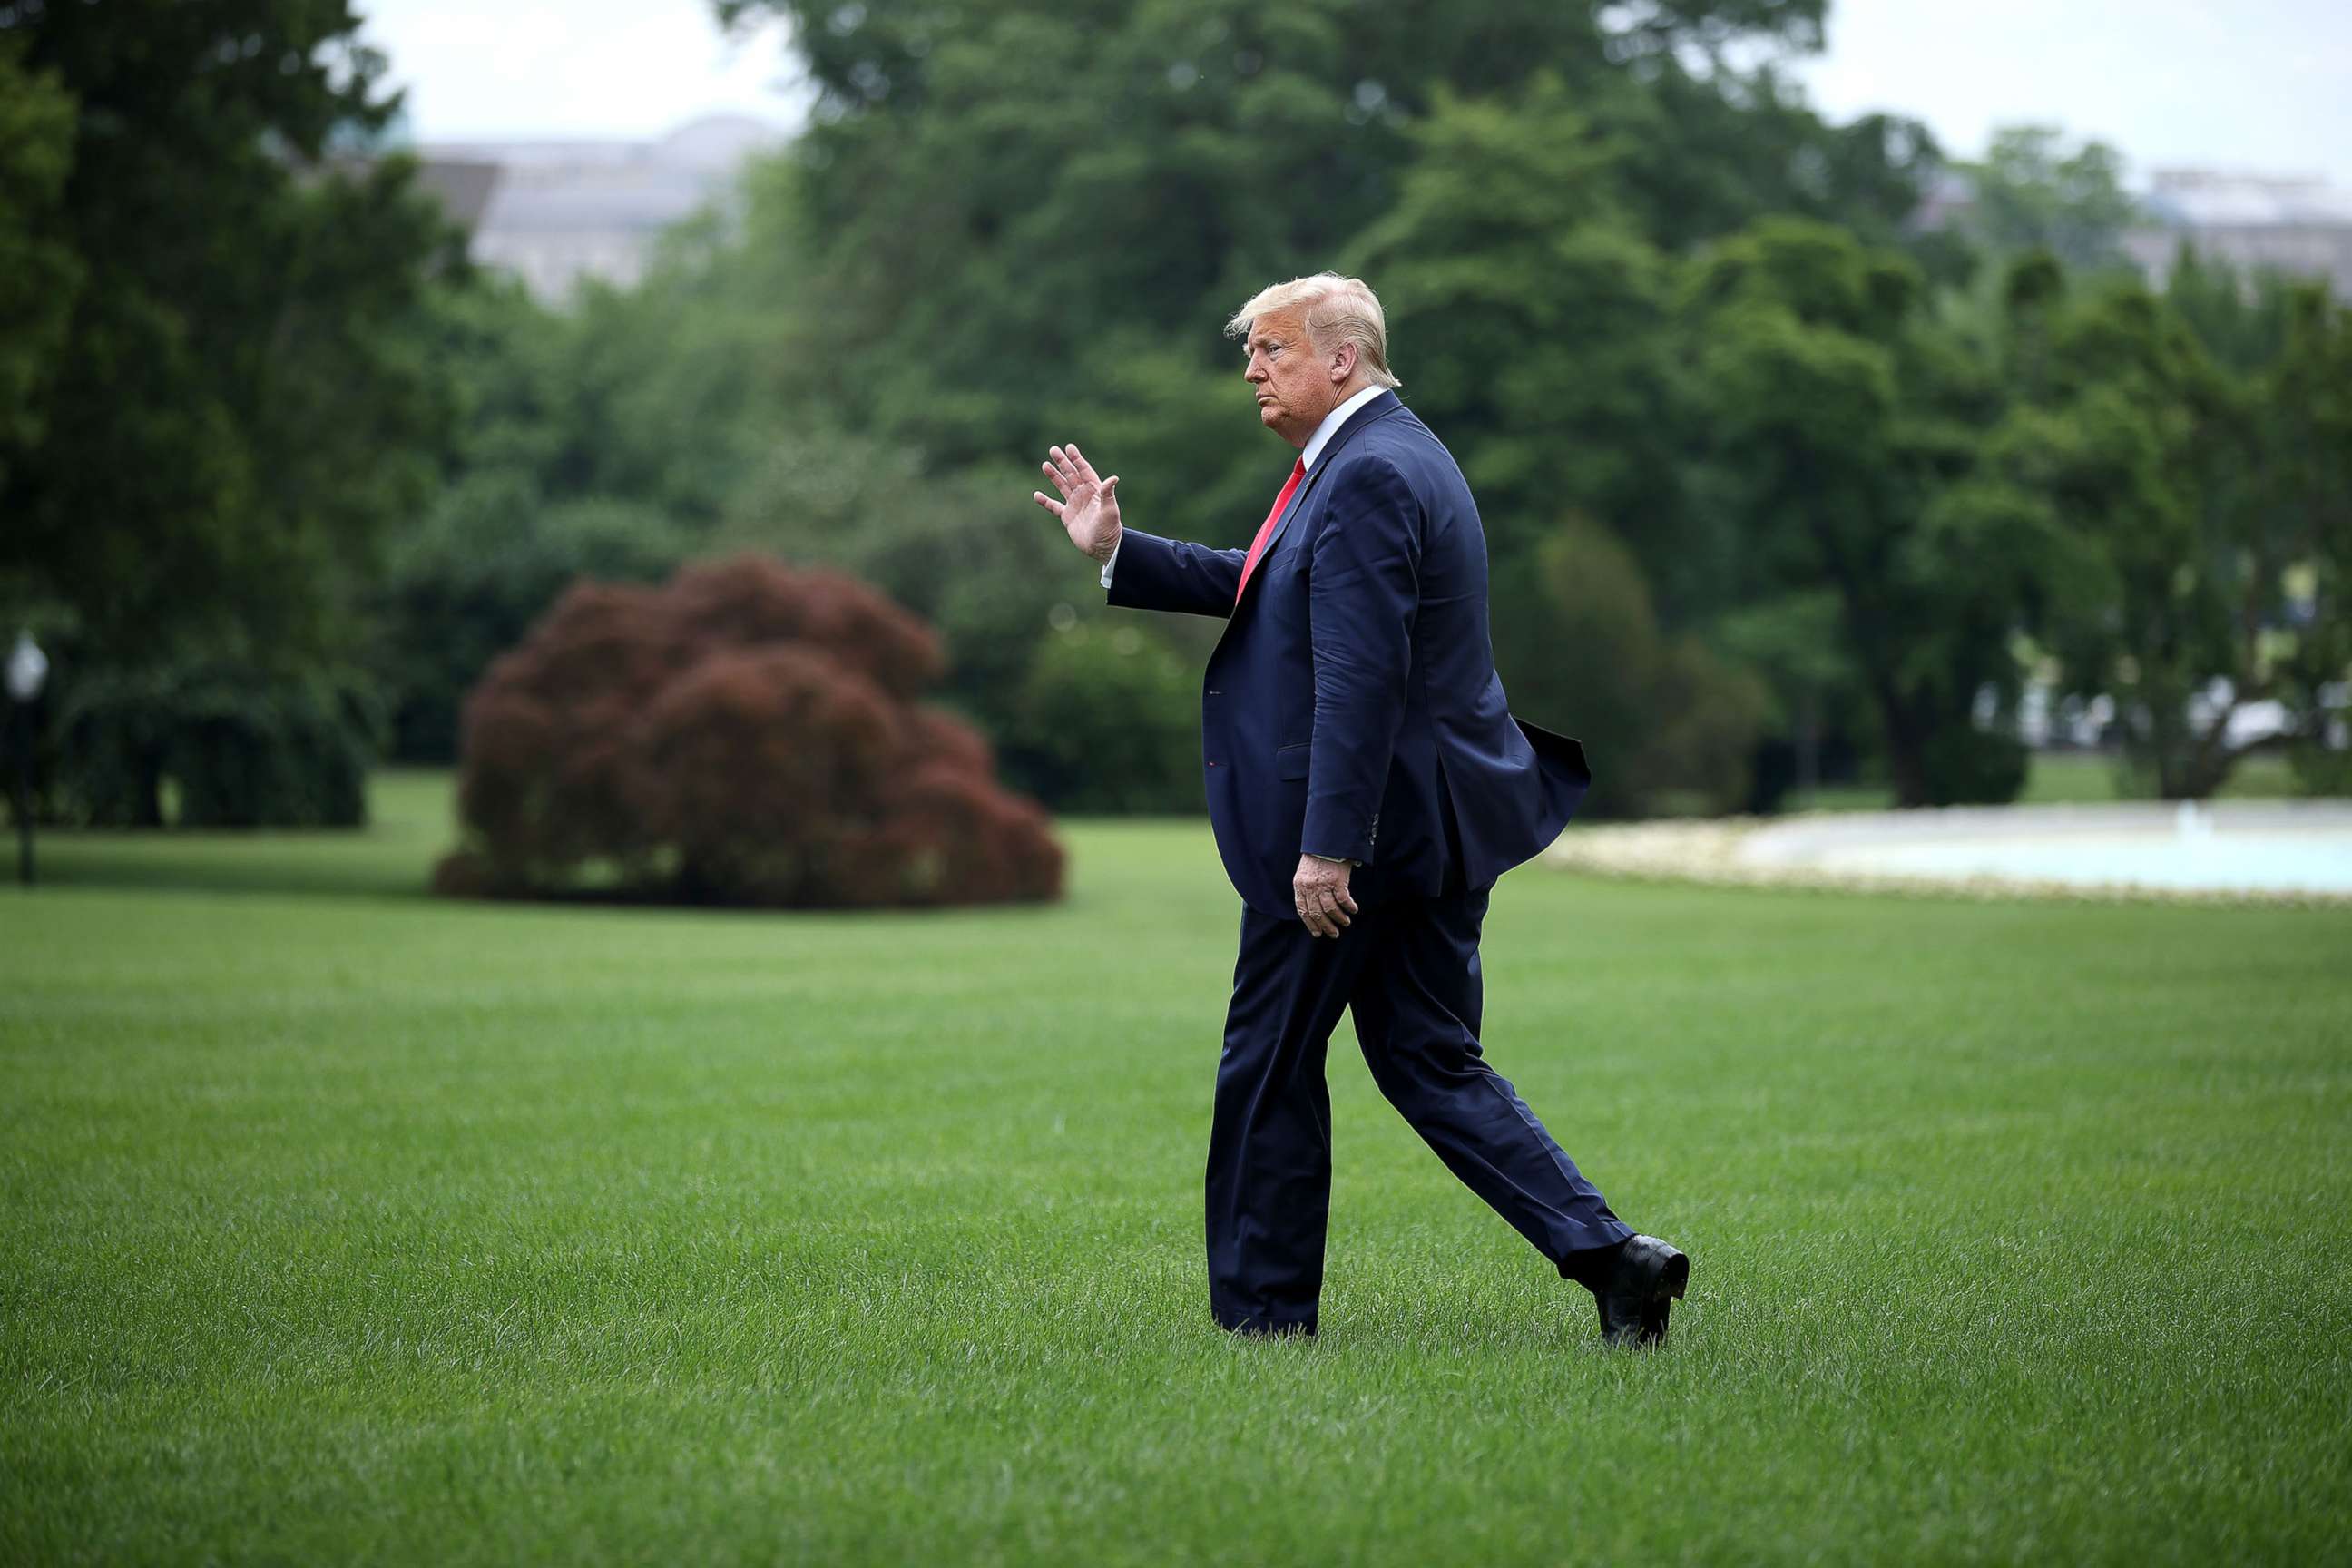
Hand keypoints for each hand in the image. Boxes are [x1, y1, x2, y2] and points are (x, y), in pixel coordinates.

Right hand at [1034, 442, 1121, 564]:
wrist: (1103, 548)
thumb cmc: (1109, 529)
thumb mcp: (1110, 510)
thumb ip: (1108, 494)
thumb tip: (1113, 478)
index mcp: (1094, 490)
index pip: (1084, 470)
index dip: (1077, 459)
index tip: (1069, 447)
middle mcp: (1084, 495)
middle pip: (1071, 475)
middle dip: (1062, 462)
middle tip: (1053, 450)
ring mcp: (1075, 505)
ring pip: (1062, 486)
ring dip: (1054, 476)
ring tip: (1045, 465)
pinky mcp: (1067, 517)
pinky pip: (1054, 506)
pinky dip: (1045, 501)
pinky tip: (1036, 495)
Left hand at [1293, 854, 1356, 937]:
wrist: (1326, 842)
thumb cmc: (1316, 858)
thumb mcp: (1304, 874)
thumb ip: (1306, 889)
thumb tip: (1313, 908)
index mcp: (1300, 886)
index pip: (1303, 910)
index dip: (1310, 924)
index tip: (1317, 933)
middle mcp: (1310, 887)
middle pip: (1317, 913)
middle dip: (1326, 926)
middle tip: (1334, 934)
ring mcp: (1323, 884)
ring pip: (1330, 909)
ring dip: (1339, 919)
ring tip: (1346, 923)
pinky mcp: (1337, 881)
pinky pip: (1343, 900)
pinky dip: (1349, 907)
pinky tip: (1354, 910)